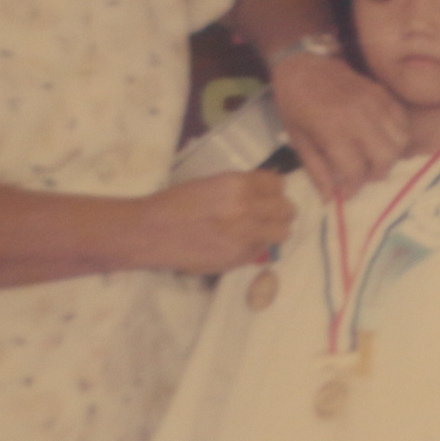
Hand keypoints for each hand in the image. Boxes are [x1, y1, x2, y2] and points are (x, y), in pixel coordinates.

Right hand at [130, 171, 293, 274]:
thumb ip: (240, 188)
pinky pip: (262, 250)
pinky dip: (256, 246)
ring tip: (259, 230)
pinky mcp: (239, 257)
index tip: (268, 194)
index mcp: (237, 183)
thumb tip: (265, 191)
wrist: (151, 232)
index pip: (277, 183)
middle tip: (268, 214)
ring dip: (274, 230)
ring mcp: (245, 234)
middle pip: (287, 208)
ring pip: (283, 232)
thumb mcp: (211, 184)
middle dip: (280, 210)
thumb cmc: (175, 204)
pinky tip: (238, 243)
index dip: (274, 189)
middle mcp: (246, 207)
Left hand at [269, 52, 407, 200]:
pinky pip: (402, 120)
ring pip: (400, 140)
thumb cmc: (294, 103)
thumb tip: (329, 199)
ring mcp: (374, 103)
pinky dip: (396, 134)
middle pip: (386, 158)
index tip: (346, 192)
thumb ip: (317, 170)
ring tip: (374, 157)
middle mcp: (358, 118)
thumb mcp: (298, 140)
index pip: (356, 171)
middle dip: (376, 174)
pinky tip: (381, 138)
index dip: (352, 188)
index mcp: (333, 132)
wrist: (301, 64)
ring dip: (390, 155)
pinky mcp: (381, 93)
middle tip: (363, 175)